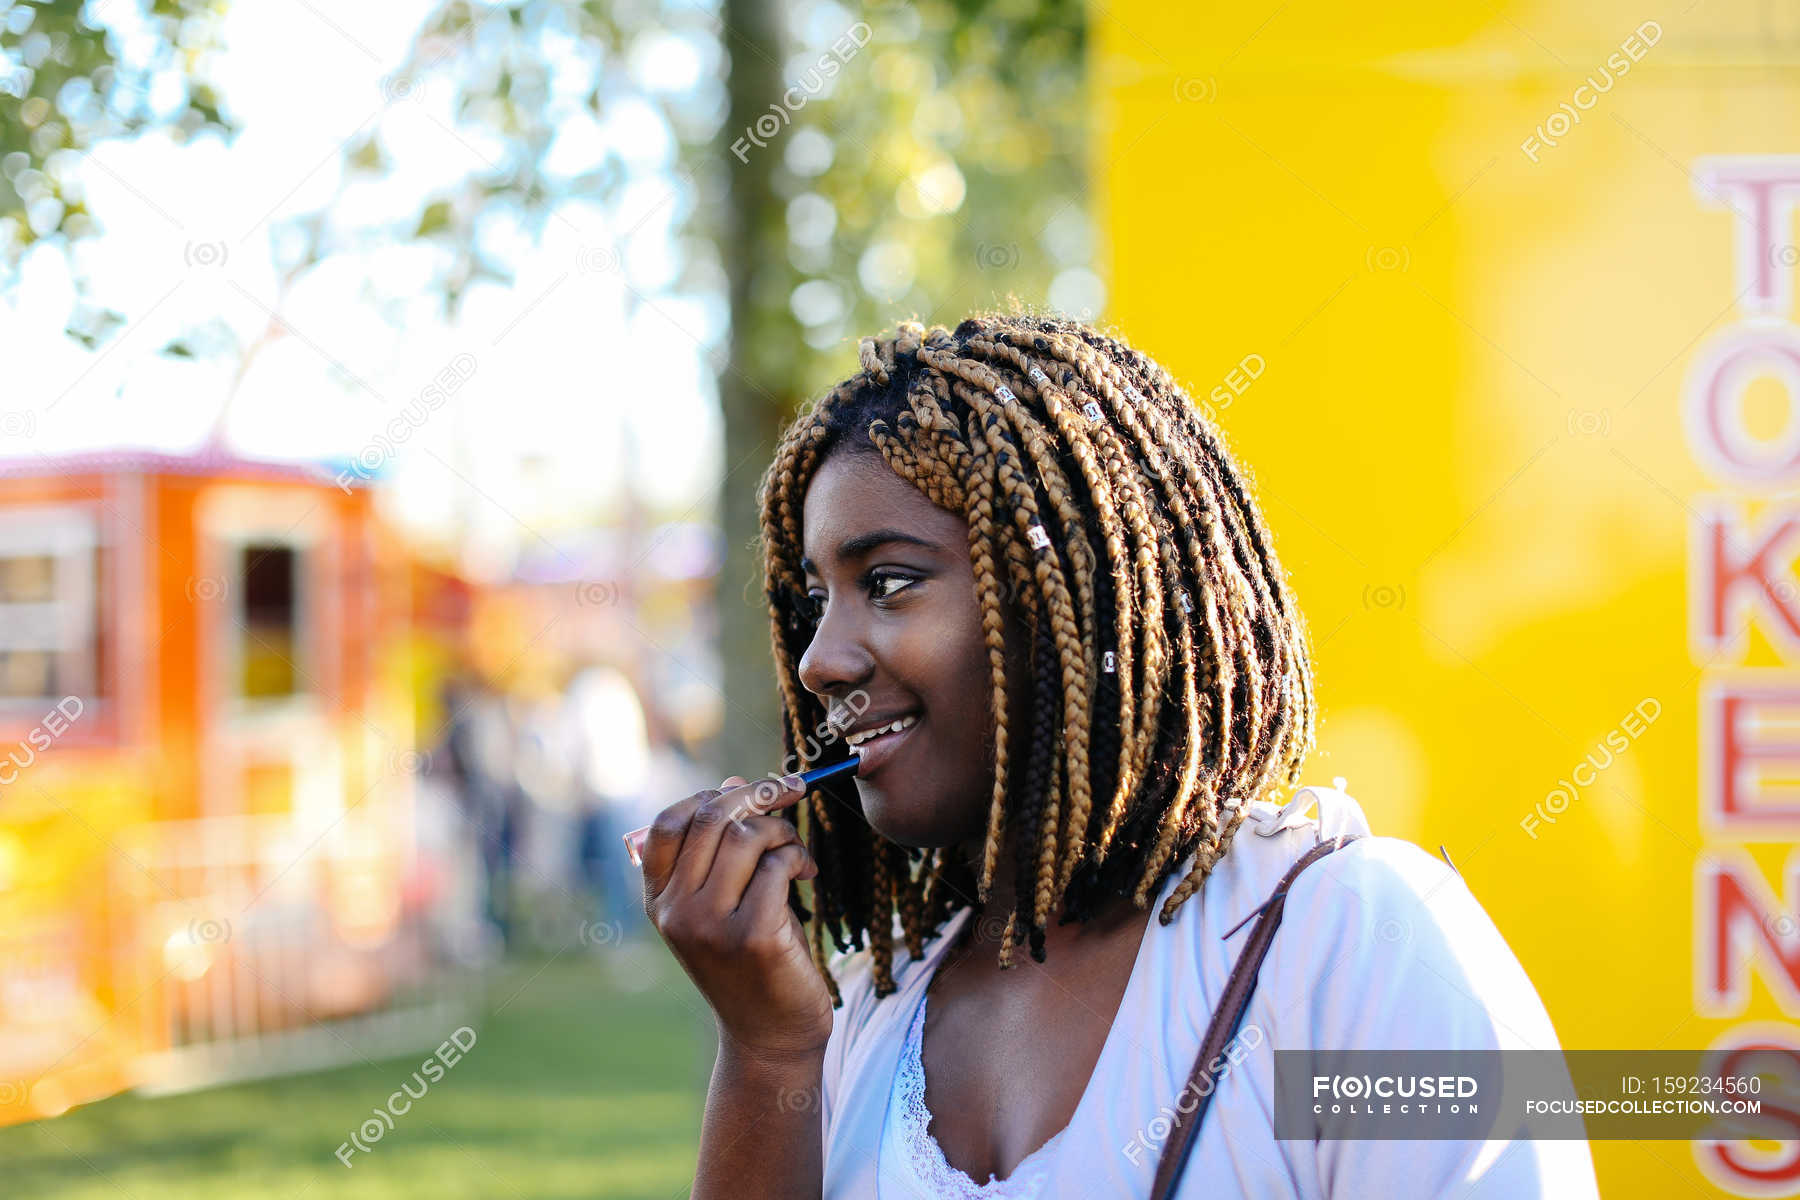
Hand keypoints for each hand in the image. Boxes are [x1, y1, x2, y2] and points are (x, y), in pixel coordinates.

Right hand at [639, 774, 833, 1059]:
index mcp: (660, 901)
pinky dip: (797, 857)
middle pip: (710, 818)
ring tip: (796, 853)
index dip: (708, 795)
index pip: (667, 823)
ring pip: (746, 836)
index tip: (748, 790)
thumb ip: (724, 849)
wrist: (770, 1036)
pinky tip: (806, 874)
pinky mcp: (753, 936)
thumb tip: (733, 784)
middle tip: (792, 790)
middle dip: (758, 794)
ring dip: (782, 831)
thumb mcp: (726, 903)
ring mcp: (711, 925)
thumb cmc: (753, 963)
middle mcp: (677, 912)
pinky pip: (777, 865)